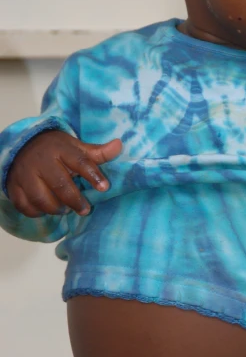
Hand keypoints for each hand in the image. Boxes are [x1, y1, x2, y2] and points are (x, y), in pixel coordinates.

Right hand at [6, 130, 121, 216]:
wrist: (24, 145)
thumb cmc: (57, 150)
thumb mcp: (77, 148)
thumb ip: (98, 153)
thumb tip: (119, 145)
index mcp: (61, 150)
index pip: (80, 162)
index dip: (93, 175)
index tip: (105, 187)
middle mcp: (42, 161)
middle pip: (60, 183)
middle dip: (74, 200)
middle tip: (85, 209)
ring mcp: (26, 173)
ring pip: (40, 197)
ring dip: (54, 208)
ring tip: (64, 210)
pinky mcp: (14, 185)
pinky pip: (24, 204)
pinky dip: (35, 212)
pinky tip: (44, 211)